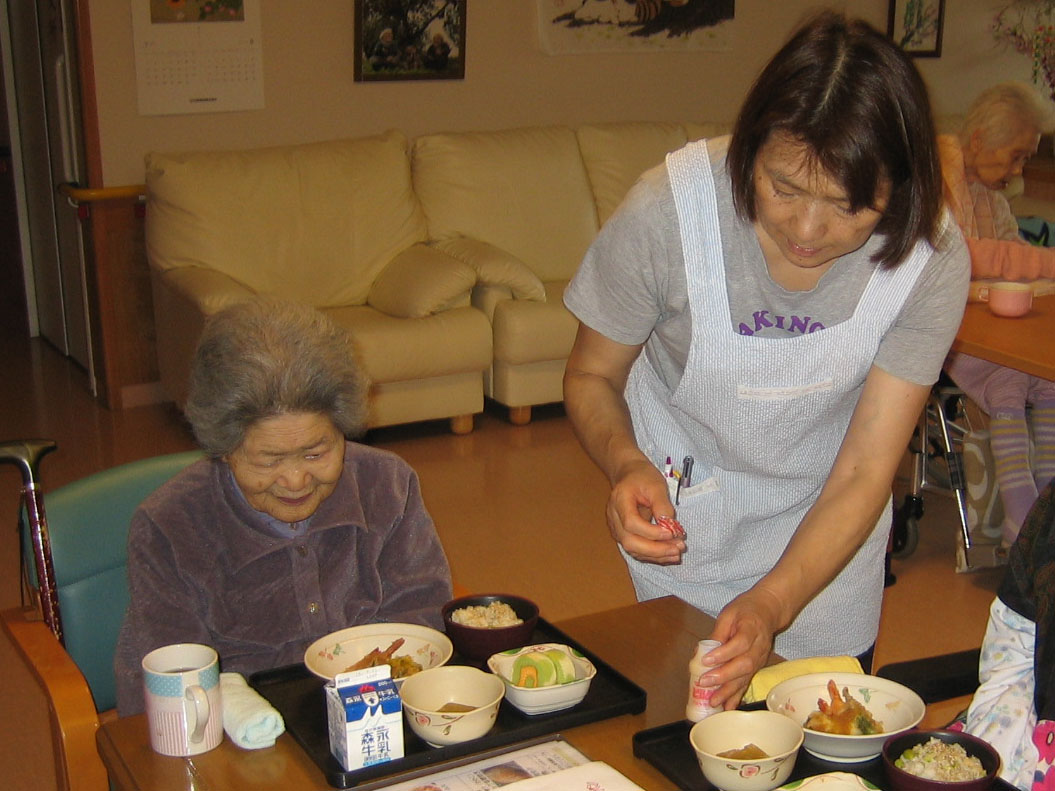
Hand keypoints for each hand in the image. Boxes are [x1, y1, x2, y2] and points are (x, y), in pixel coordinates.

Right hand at [606, 459, 685, 564]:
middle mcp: (614, 517)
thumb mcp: (656, 485)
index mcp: (619, 500)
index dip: (651, 532)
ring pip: (633, 549)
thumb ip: (662, 505)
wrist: (629, 475)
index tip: (671, 532)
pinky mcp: (624, 535)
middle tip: (678, 548)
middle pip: (629, 542)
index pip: (631, 523)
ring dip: (656, 555)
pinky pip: (637, 549)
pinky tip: (669, 553)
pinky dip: (653, 554)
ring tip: (677, 552)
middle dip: (655, 549)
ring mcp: (617, 528)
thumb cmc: (642, 477)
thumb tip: (670, 527)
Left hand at [695, 588, 783, 709]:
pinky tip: (727, 707)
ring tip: (713, 701)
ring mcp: (759, 658)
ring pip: (745, 677)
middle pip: (743, 664)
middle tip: (704, 683)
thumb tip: (703, 651)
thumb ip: (718, 632)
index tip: (706, 661)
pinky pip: (747, 682)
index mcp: (750, 628)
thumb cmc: (746, 610)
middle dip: (723, 676)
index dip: (723, 654)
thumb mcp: (729, 614)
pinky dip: (737, 696)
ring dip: (729, 691)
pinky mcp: (757, 666)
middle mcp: (758, 646)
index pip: (739, 643)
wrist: (769, 610)